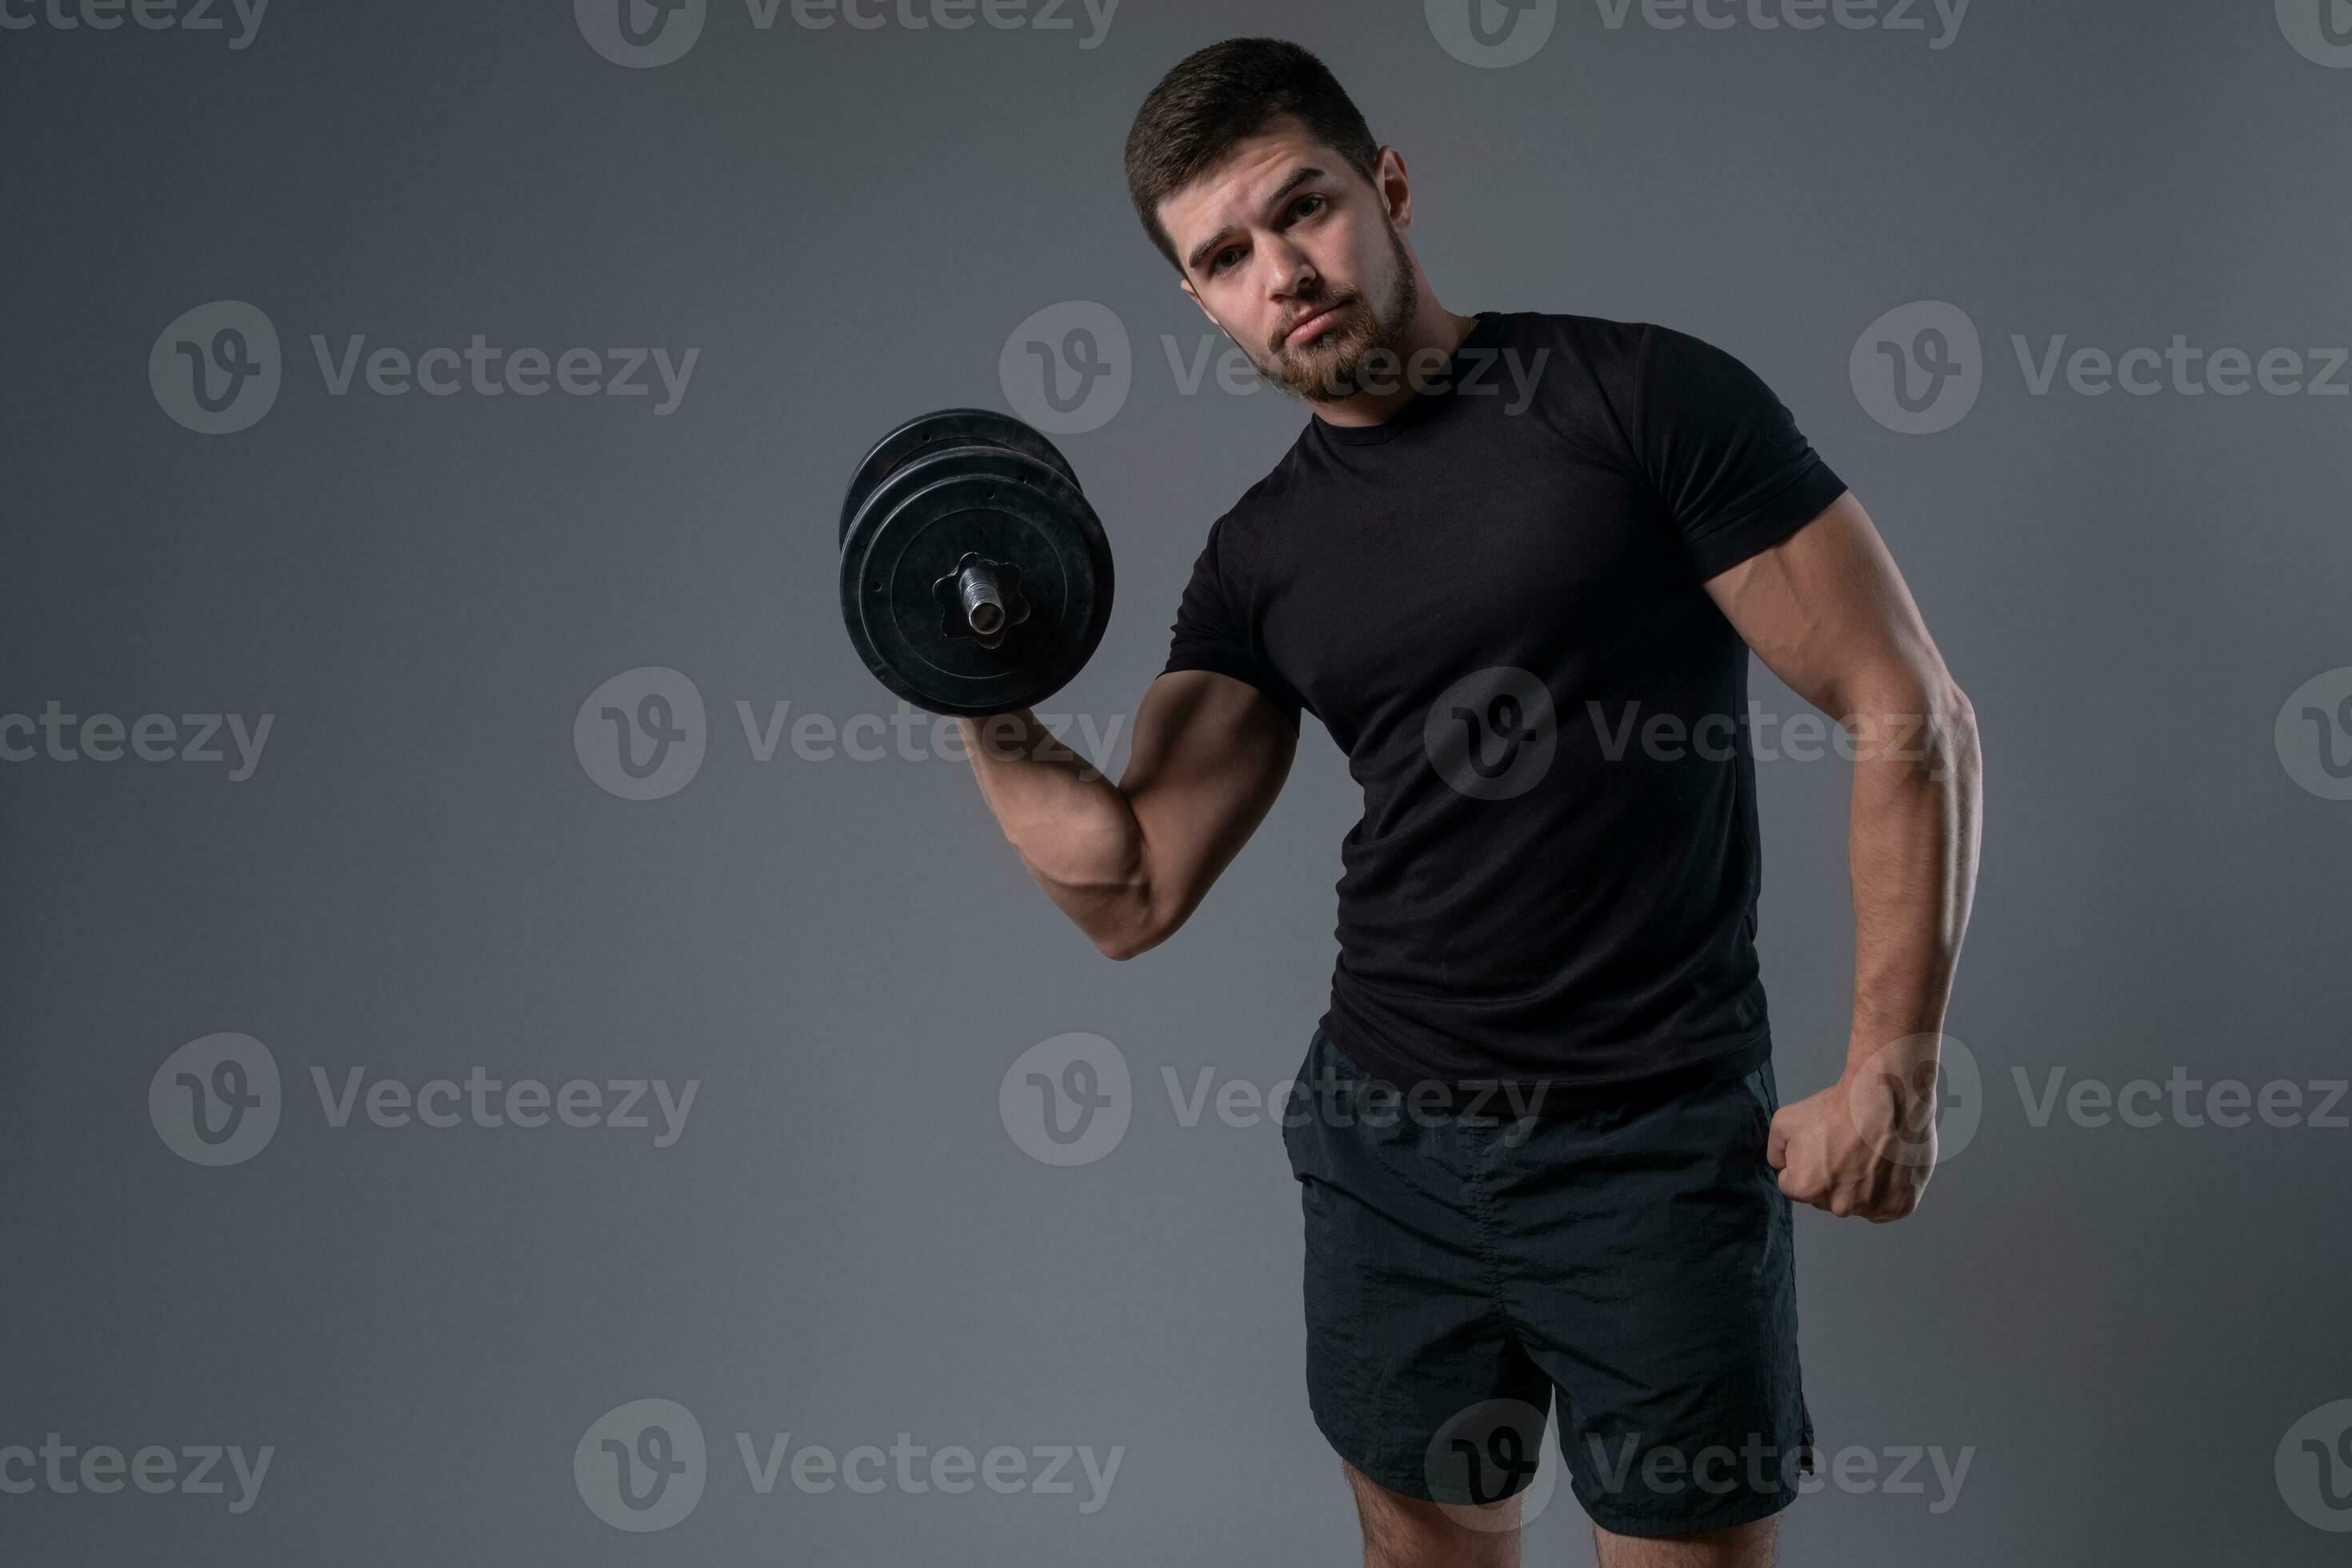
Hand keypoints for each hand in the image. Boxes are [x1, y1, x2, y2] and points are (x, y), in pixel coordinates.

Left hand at [1766, 1051, 1940, 1220]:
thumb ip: (1775, 1152)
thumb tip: (1783, 1167)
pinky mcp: (1900, 1206)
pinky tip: (1886, 1165)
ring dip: (1860, 1185)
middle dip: (1832, 1177)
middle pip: (1827, 1197)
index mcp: (1806, 1189)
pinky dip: (1886, 1190)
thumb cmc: (1836, 1108)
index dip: (1803, 1164)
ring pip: (1857, 1202)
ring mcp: (1872, 1209)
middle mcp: (1839, 1206)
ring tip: (1868, 1153)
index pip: (1794, 1186)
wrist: (1885, 1098)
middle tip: (1846, 1148)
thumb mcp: (1784, 1122)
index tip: (1820, 1147)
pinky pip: (1885, 1205)